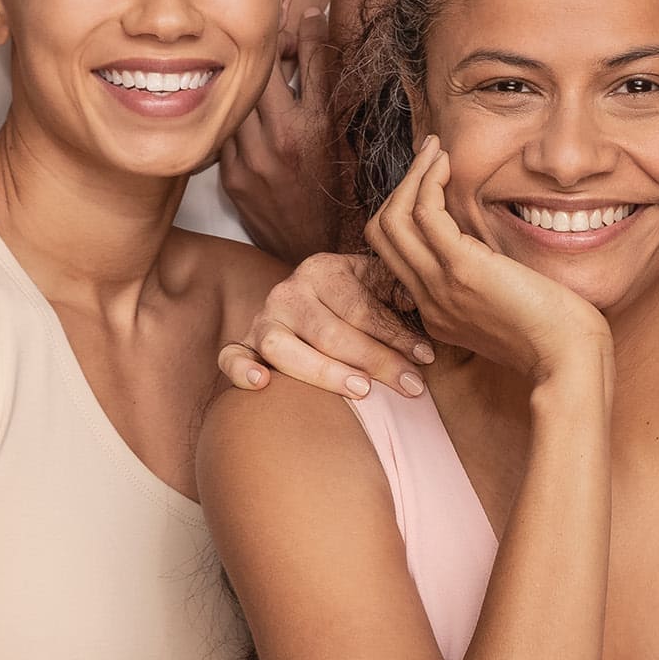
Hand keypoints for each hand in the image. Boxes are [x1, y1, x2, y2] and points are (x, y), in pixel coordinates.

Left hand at [217, 4, 333, 261]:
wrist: (313, 249)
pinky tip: (249, 121)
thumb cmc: (338, 194)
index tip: (308, 17)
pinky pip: (226, 131)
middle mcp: (285, 139)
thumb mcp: (348, 142)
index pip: (313, 60)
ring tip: (262, 83)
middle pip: (266, 70)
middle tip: (281, 49)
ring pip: (239, 98)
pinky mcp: (231, 176)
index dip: (308, 31)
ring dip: (250, 83)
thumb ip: (336, 97)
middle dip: (272, 50)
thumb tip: (326, 48)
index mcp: (322, 128)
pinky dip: (237, 118)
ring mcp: (252, 159)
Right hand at [218, 250, 433, 398]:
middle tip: (411, 385)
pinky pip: (231, 357)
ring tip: (362, 390)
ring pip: (283, 348)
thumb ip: (397, 289)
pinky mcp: (242, 344)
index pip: (360, 306)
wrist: (311, 300)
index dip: (396, 333)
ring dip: (325, 372)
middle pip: (329, 331)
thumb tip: (417, 299)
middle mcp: (288, 292)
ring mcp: (262, 319)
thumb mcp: (377, 284)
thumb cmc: (356, 300)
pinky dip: (241, 371)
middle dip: (376, 360)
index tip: (427, 357)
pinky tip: (263, 384)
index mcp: (322, 269)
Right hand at [366, 137, 607, 383]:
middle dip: (401, 186)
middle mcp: (428, 299)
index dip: (408, 210)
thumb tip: (497, 249)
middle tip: (429, 154)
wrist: (568, 361)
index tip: (433, 180)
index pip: (399, 252)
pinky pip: (424, 215)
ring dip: (413, 176)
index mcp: (437, 309)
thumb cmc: (558, 335)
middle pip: (384, 233)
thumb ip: (492, 281)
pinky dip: (429, 181)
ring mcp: (439, 285)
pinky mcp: (461, 269)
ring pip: (394, 220)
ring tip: (436, 150)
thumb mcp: (512, 306)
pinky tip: (448, 163)